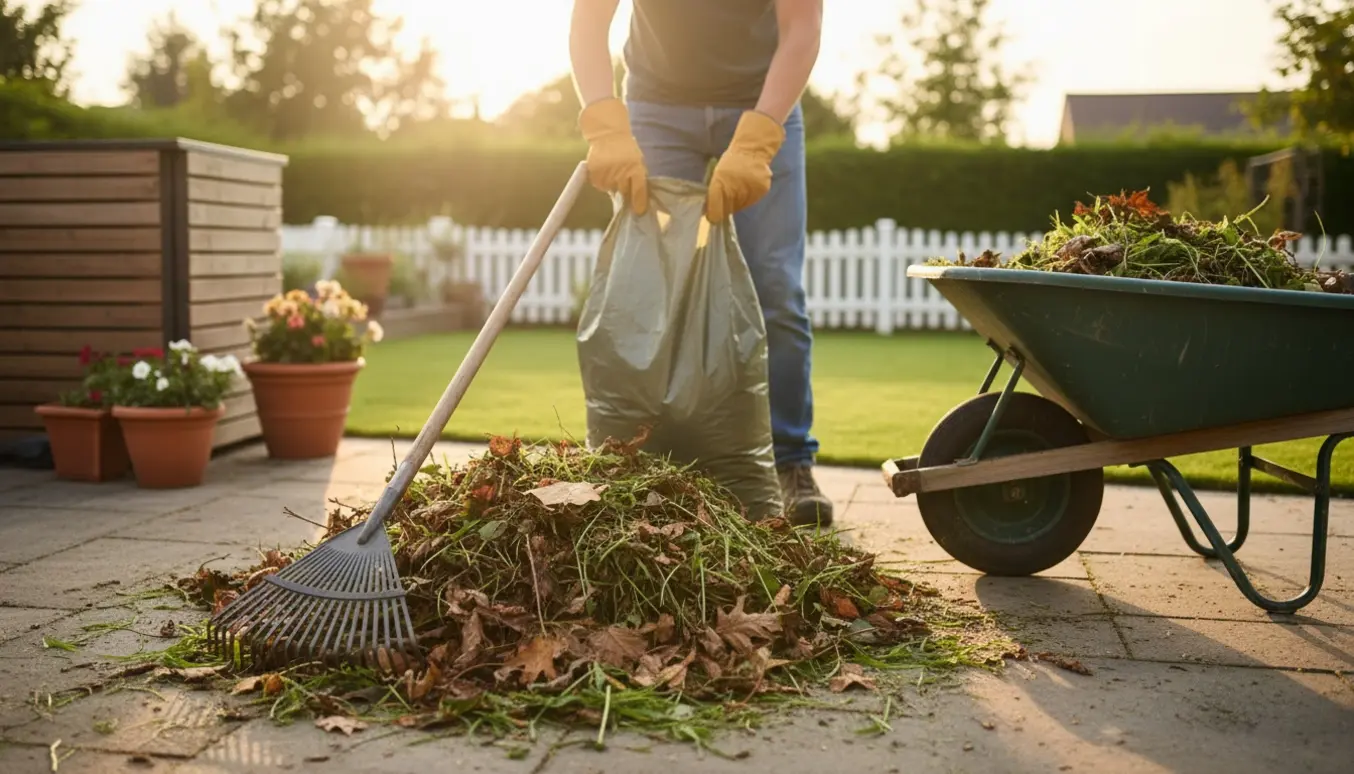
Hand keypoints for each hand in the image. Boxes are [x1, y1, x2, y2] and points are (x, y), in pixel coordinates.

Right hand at [578, 98, 648, 214]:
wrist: (608, 132)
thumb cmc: (626, 148)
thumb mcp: (637, 160)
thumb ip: (638, 179)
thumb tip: (638, 202)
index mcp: (635, 167)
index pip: (639, 189)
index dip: (639, 202)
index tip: (639, 212)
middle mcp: (621, 170)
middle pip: (624, 192)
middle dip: (625, 192)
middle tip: (622, 182)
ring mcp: (607, 171)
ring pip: (611, 189)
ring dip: (612, 185)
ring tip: (613, 170)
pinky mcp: (595, 171)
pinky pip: (600, 185)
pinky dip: (602, 181)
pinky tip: (604, 170)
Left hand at [706, 110, 785, 222]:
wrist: (753, 149)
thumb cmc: (731, 162)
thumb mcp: (717, 174)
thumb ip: (713, 192)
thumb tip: (709, 210)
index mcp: (719, 186)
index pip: (715, 212)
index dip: (713, 214)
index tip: (712, 214)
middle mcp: (734, 191)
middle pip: (728, 211)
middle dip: (725, 207)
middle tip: (727, 197)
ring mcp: (749, 192)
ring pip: (740, 207)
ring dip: (737, 202)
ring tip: (739, 189)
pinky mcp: (761, 191)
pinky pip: (751, 201)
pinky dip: (748, 197)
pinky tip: (747, 187)